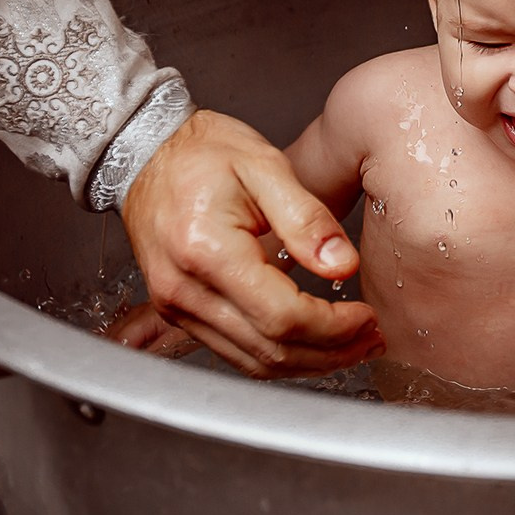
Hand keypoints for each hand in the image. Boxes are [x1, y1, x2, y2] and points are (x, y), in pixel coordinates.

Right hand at [118, 110, 383, 377]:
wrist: (144, 151)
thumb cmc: (200, 152)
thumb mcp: (265, 166)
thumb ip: (306, 218)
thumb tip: (342, 265)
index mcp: (208, 251)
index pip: (282, 316)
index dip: (333, 327)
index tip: (366, 316)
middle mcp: (185, 289)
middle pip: (270, 350)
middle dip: (330, 352)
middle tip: (370, 338)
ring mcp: (178, 306)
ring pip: (253, 362)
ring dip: (308, 363)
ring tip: (351, 345)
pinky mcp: (179, 311)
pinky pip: (235, 351)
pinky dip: (278, 355)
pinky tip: (310, 343)